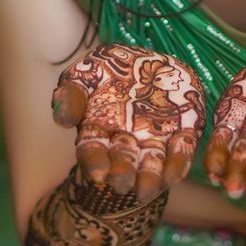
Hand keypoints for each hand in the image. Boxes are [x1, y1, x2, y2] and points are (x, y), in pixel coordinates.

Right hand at [51, 43, 204, 202]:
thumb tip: (62, 119)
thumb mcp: (87, 71)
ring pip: (152, 162)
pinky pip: (182, 149)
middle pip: (123, 162)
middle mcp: (127, 139)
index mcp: (100, 129)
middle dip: (122, 174)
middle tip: (122, 182)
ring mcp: (155, 137)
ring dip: (149, 176)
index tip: (98, 175)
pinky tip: (174, 173)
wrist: (149, 57)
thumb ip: (73, 93)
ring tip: (146, 188)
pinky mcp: (183, 130)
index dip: (95, 163)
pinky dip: (178, 161)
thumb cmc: (112, 67)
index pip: (94, 151)